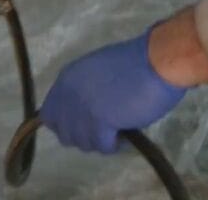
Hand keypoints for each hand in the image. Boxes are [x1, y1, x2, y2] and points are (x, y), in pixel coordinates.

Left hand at [40, 29, 188, 153]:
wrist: (158, 61)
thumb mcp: (98, 71)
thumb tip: (83, 115)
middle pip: (65, 134)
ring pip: (83, 143)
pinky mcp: (100, 121)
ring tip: (119, 129)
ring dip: (101, 141)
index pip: (49, 115)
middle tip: (106, 129)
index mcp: (67, 78)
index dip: (67, 124)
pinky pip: (102, 146)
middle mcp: (68, 93)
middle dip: (84, 136)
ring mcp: (83, 108)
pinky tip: (126, 133)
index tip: (86, 125)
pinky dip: (114, 145)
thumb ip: (84, 90)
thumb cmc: (136, 63)